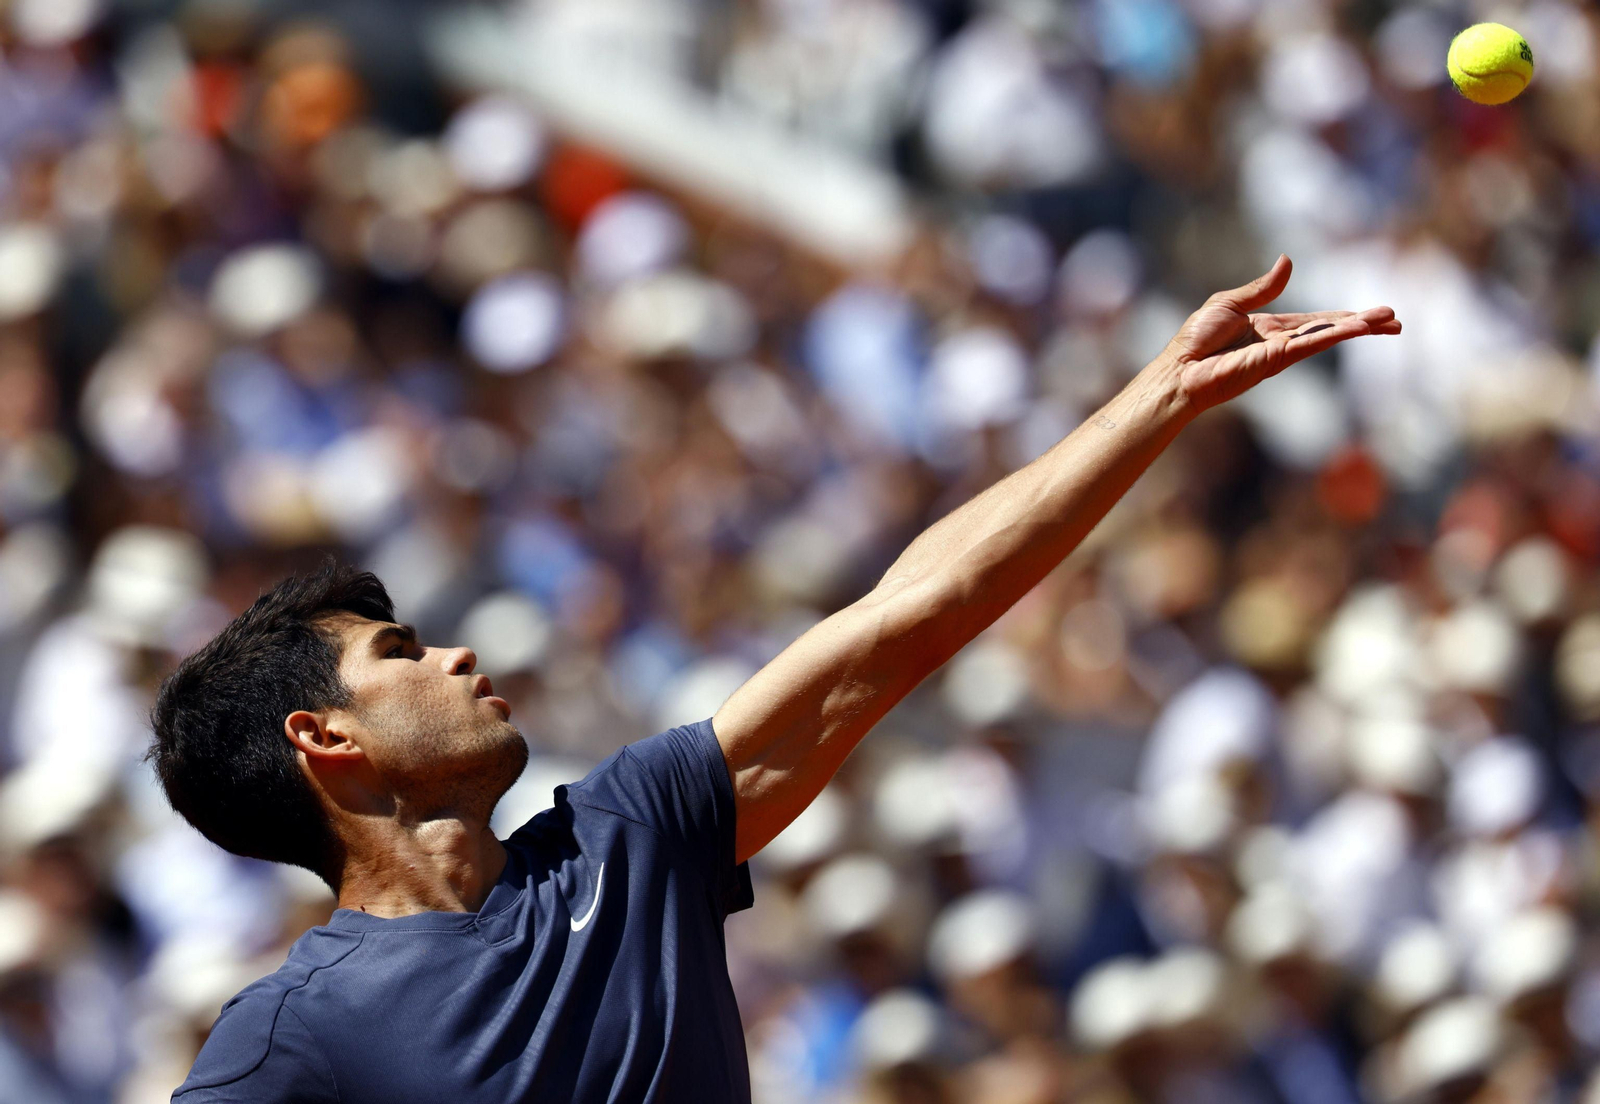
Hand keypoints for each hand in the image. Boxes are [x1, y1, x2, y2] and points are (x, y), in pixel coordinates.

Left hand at [1156, 255, 1400, 412]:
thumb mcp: (1230, 302)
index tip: (1371, 316)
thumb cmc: (1195, 339)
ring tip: (1391, 323)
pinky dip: (1338, 334)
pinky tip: (1361, 327)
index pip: (1315, 321)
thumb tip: (1288, 260)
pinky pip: (1313, 344)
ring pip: (1329, 336)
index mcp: (1270, 328)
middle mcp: (1281, 341)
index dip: (1343, 318)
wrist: (1180, 368)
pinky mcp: (1277, 360)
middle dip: (1363, 324)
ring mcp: (1282, 352)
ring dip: (1360, 328)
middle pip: (1330, 330)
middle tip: (1395, 320)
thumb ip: (1262, 286)